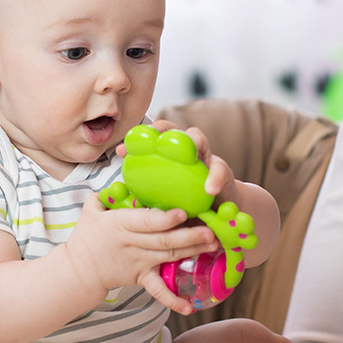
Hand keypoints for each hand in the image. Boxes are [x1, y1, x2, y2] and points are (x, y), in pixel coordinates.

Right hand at [64, 195, 216, 313]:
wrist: (79, 270)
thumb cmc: (88, 236)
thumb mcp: (92, 210)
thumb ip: (106, 193)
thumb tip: (121, 172)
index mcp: (120, 224)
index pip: (145, 222)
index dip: (164, 219)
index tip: (183, 212)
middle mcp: (132, 244)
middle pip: (164, 240)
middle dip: (190, 236)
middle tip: (212, 232)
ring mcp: (139, 262)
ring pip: (169, 256)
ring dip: (192, 251)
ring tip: (214, 245)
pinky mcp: (141, 277)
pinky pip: (158, 290)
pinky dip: (173, 300)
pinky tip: (189, 306)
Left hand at [126, 119, 241, 205]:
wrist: (217, 213)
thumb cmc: (186, 206)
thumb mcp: (163, 199)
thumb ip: (146, 193)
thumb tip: (119, 193)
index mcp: (168, 157)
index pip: (150, 140)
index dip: (134, 141)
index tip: (120, 152)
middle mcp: (186, 152)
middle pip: (173, 129)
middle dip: (161, 129)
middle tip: (153, 141)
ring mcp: (205, 159)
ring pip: (199, 139)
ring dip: (192, 142)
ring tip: (186, 156)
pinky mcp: (222, 172)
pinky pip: (219, 170)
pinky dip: (214, 178)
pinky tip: (209, 189)